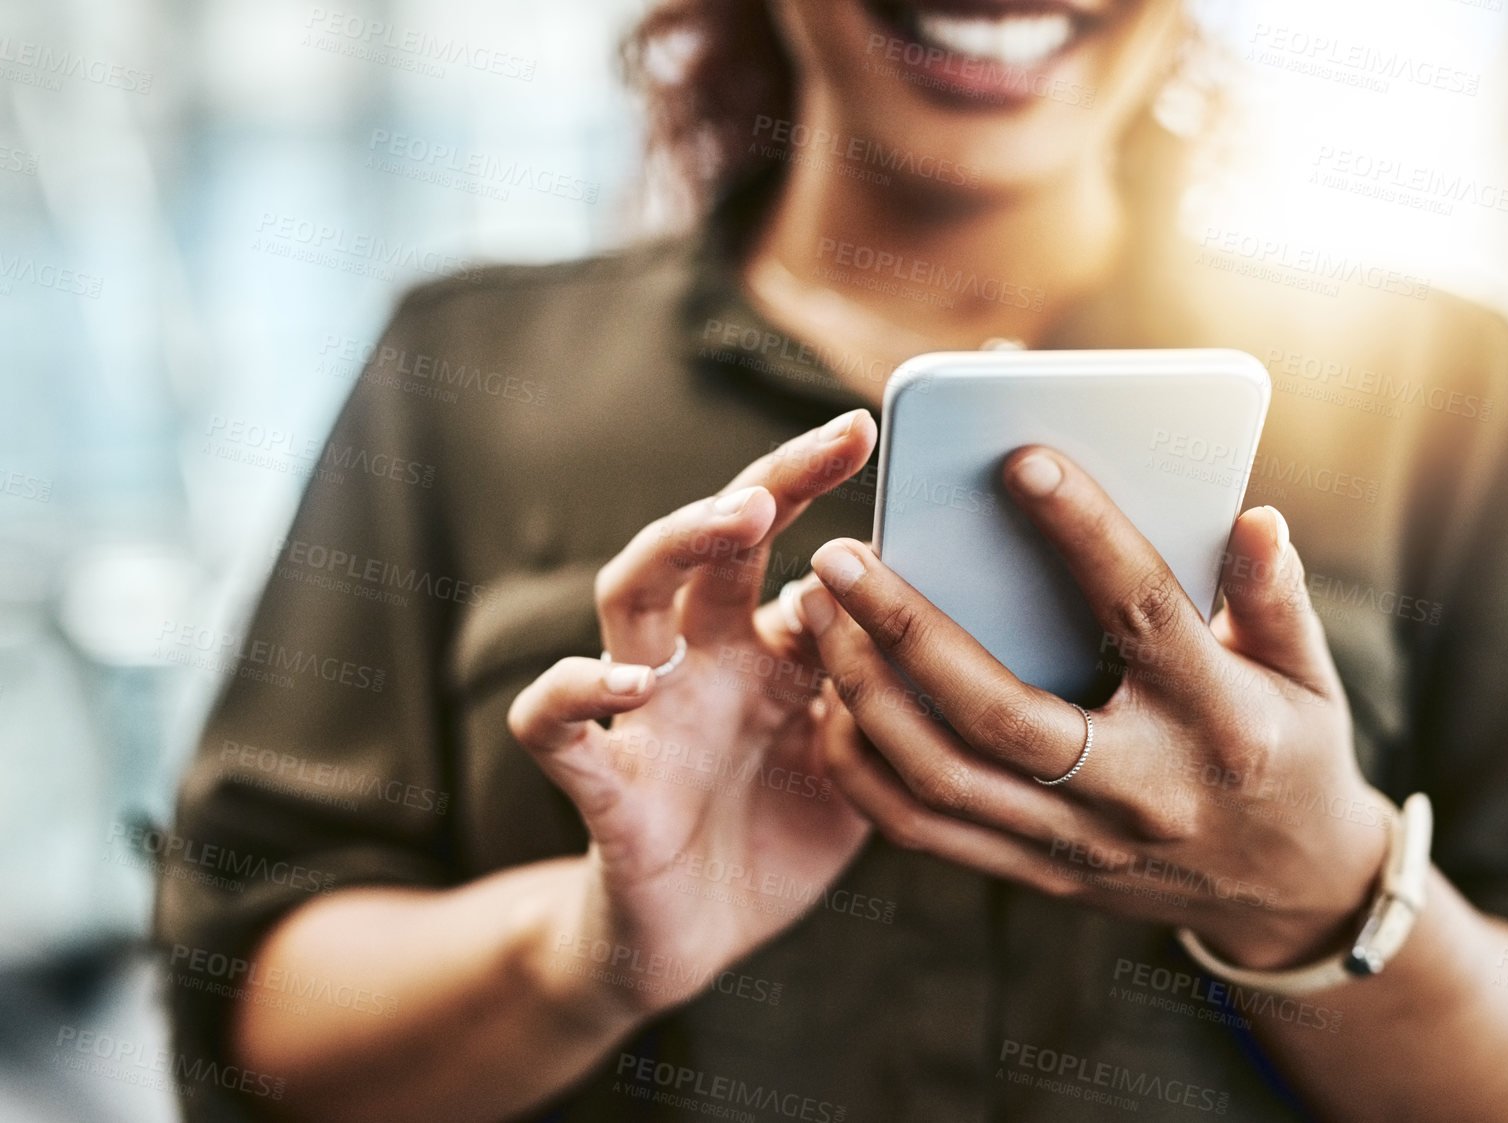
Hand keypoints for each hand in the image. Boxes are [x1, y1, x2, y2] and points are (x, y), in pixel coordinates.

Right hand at [506, 410, 876, 1011]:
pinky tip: (630, 681)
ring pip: (627, 595)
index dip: (819, 482)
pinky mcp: (605, 785)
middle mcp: (698, 658)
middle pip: (710, 540)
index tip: (881, 428)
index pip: (781, 541)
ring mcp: (643, 713)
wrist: (698, 939)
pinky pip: (557, 725)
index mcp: (761, 647)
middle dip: (769, 480)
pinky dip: (575, 693)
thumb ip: (887, 689)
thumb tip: (950, 609)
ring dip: (678, 543)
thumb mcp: (857, 755)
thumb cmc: (779, 831)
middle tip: (837, 441)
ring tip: (741, 518)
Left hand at [801, 445, 1393, 968]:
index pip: (1143, 613)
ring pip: (944, 778)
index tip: (1020, 458)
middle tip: (840, 555)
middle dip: (908, 629)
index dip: (1086, 533)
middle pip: (1002, 711)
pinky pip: (926, 831)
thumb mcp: (1310, 674)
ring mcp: (1081, 843)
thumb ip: (1274, 596)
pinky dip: (863, 770)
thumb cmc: (1290, 751)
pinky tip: (828, 701)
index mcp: (1218, 720)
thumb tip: (1252, 517)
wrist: (1289, 893)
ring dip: (864, 693)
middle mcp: (1141, 790)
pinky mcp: (1040, 874)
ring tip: (814, 614)